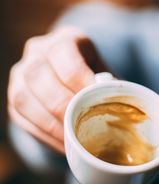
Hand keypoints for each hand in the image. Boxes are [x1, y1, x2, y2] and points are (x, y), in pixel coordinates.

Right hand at [8, 27, 106, 153]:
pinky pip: (20, 116)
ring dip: (50, 124)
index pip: (64, 53)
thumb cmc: (93, 77)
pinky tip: (62, 144)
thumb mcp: (104, 73)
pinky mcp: (14, 97)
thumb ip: (110, 88)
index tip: (96, 103)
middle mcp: (37, 52)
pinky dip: (43, 134)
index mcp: (65, 39)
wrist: (71, 79)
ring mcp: (20, 74)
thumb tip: (120, 111)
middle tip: (82, 127)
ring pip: (23, 98)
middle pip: (38, 75)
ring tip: (72, 141)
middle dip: (62, 106)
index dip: (79, 80)